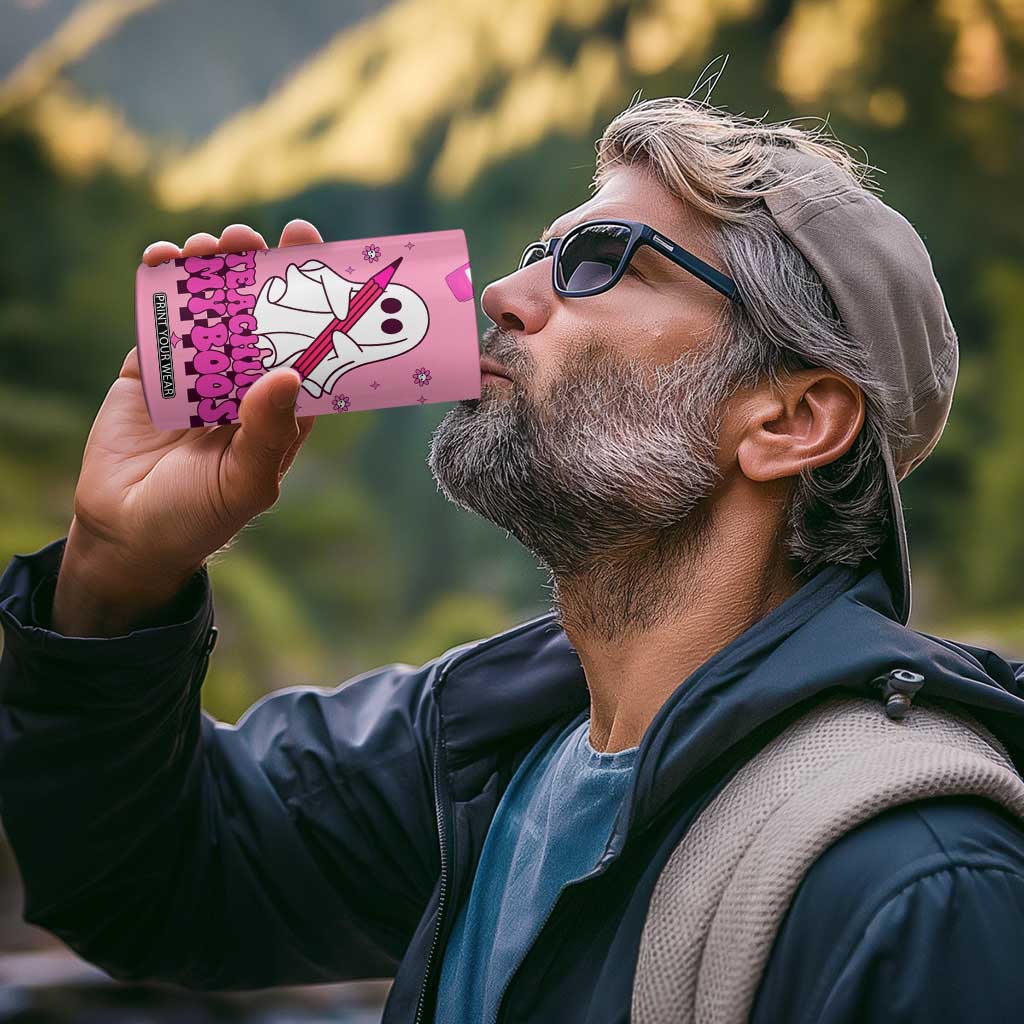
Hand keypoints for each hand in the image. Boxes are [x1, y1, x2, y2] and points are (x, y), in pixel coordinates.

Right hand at [53, 220, 323, 633]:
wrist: (127, 534)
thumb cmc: (200, 517)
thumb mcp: (245, 483)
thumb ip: (268, 433)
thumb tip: (287, 374)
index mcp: (281, 407)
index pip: (307, 344)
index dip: (315, 300)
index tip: (316, 254)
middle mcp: (245, 382)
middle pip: (259, 314)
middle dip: (258, 270)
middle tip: (254, 238)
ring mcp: (197, 372)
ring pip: (211, 307)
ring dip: (213, 269)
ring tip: (213, 245)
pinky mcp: (152, 368)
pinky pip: (161, 318)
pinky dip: (162, 284)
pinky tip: (165, 258)